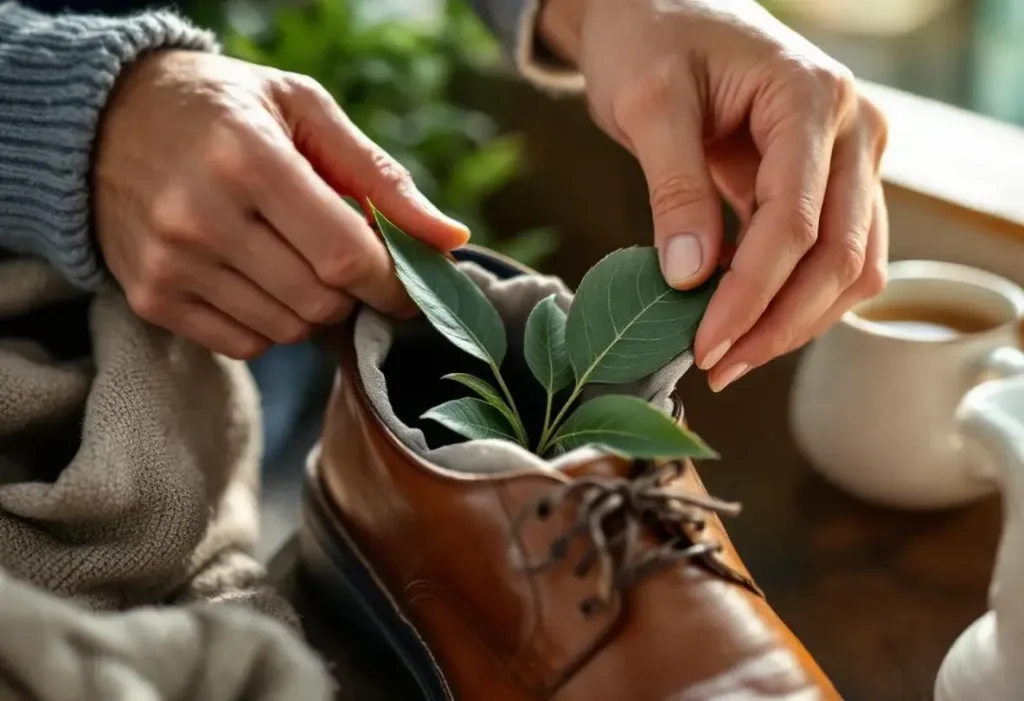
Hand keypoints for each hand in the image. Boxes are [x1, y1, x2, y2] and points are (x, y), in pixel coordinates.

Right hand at [94, 51, 467, 358]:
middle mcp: (201, 217)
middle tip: (344, 260)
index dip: (393, 282)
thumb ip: (380, 176)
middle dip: (351, 291)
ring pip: (287, 331)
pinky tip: (255, 278)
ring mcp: (170, 264)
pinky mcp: (151, 298)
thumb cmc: (225, 109)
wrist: (105, 119)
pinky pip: (244, 345)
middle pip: (321, 302)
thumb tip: (450, 239)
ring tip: (292, 259)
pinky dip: (268, 323)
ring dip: (311, 308)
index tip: (408, 285)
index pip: (345, 255)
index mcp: (248, 159)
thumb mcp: (305, 110)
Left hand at [540, 0, 888, 390]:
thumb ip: (674, 190)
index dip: (749, 296)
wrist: (662, 7)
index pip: (794, 223)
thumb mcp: (649, 105)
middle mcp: (852, 129)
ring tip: (731, 356)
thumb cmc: (652, 38)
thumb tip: (691, 279)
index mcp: (811, 99)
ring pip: (852, 265)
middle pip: (840, 256)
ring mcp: (850, 155)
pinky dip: (797, 296)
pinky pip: (833, 253)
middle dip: (779, 324)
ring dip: (796, 321)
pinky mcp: (832, 179)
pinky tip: (747, 321)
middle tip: (717, 366)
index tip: (704, 345)